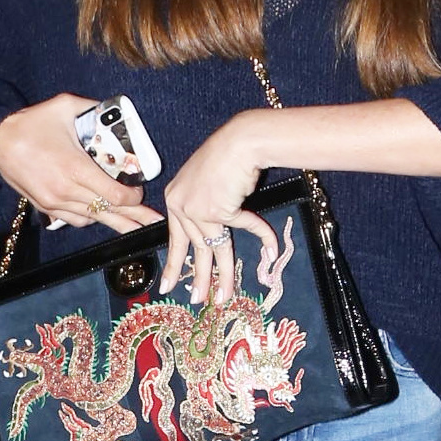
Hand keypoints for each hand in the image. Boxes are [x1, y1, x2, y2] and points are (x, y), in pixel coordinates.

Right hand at [0, 95, 146, 233]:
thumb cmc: (31, 123)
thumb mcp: (65, 106)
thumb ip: (95, 109)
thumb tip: (117, 110)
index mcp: (76, 168)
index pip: (116, 195)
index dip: (133, 197)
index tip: (139, 190)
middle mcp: (66, 190)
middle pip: (109, 211)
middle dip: (134, 218)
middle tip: (154, 224)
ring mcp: (55, 202)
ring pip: (93, 218)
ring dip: (114, 221)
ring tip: (132, 225)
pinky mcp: (46, 207)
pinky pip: (75, 219)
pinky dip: (91, 216)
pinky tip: (101, 213)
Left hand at [160, 113, 272, 301]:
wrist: (240, 140)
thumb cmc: (226, 157)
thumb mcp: (206, 183)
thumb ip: (203, 206)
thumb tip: (211, 234)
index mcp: (174, 199)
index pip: (175, 238)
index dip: (175, 263)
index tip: (169, 285)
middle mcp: (182, 205)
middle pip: (193, 248)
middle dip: (197, 278)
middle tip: (195, 300)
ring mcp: (199, 208)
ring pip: (214, 248)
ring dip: (223, 275)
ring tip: (222, 298)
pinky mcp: (219, 209)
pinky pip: (245, 228)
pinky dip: (262, 236)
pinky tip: (271, 250)